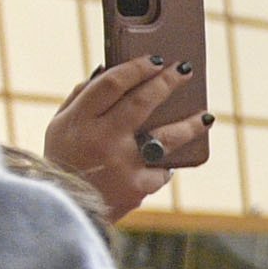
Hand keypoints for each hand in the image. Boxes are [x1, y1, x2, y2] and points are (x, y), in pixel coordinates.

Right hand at [46, 58, 195, 218]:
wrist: (65, 209)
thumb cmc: (64, 159)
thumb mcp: (60, 125)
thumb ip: (82, 97)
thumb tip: (110, 70)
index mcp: (80, 120)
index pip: (113, 84)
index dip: (137, 68)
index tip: (156, 59)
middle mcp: (103, 139)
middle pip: (142, 102)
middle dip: (167, 82)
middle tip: (185, 69)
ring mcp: (123, 164)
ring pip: (166, 137)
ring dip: (190, 125)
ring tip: (207, 117)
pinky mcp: (137, 188)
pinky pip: (161, 170)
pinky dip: (165, 164)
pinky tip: (172, 160)